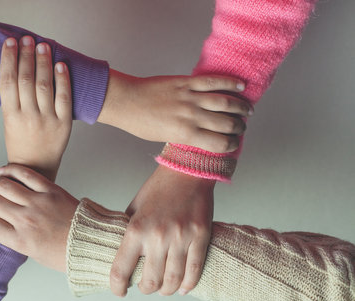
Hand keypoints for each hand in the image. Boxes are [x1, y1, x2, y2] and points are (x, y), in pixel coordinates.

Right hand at [0, 36, 71, 181]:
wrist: (36, 169)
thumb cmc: (21, 143)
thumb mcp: (10, 122)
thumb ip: (13, 100)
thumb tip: (17, 69)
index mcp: (11, 116)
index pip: (7, 81)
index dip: (8, 59)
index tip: (9, 42)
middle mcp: (28, 117)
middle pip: (26, 80)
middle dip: (26, 55)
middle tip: (27, 39)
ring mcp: (47, 120)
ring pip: (45, 85)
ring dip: (43, 62)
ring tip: (42, 46)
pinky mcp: (64, 124)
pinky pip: (64, 98)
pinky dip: (62, 80)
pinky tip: (60, 65)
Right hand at [0, 164, 78, 271]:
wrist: (92, 244)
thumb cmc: (65, 252)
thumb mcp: (33, 253)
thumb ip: (15, 238)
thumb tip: (1, 222)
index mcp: (19, 240)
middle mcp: (24, 220)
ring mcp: (37, 203)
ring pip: (2, 184)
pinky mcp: (50, 190)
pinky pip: (23, 173)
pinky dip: (9, 170)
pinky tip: (4, 171)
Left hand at [97, 70, 250, 151]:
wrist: (127, 102)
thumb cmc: (142, 123)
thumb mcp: (166, 137)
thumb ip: (187, 136)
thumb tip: (207, 134)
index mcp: (186, 135)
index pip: (221, 144)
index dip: (232, 145)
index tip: (234, 143)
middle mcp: (191, 117)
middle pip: (228, 123)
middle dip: (240, 127)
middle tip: (241, 126)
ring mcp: (190, 98)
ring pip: (226, 102)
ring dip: (241, 106)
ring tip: (247, 110)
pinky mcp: (186, 82)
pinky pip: (213, 81)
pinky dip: (230, 83)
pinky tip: (240, 86)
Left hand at [110, 165, 213, 295]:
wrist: (187, 171)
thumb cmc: (158, 189)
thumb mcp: (134, 208)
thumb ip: (129, 232)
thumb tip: (123, 256)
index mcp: (136, 230)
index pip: (121, 270)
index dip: (117, 287)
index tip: (119, 291)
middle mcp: (157, 237)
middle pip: (150, 282)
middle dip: (145, 289)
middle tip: (144, 287)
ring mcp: (181, 238)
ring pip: (173, 280)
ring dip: (166, 290)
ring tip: (164, 289)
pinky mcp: (200, 237)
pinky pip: (194, 270)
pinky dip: (188, 284)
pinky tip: (183, 288)